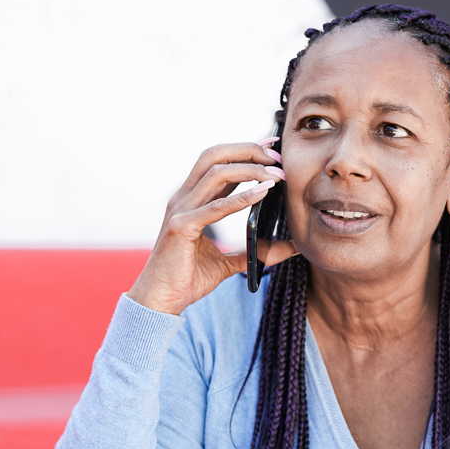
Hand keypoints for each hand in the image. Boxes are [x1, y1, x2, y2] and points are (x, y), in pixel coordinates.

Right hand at [127, 140, 298, 314]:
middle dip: (248, 150)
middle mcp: (183, 199)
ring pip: (215, 173)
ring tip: (277, 175)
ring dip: (250, 169)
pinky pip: (215, 207)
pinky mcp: (181, 228)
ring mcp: (180, 210)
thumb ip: (255, 253)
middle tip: (278, 157)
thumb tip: (290, 249)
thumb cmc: (187, 279)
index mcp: (192, 200)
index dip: (245, 149)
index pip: (219, 162)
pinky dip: (241, 197)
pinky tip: (264, 192)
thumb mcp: (229, 264)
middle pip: (215, 156)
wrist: (159, 301)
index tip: (274, 146)